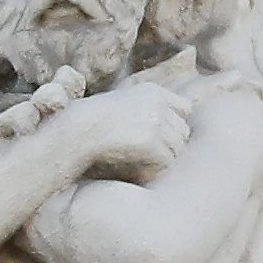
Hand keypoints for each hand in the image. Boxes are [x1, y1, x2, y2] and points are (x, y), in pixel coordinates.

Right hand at [61, 80, 194, 179]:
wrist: (77, 130)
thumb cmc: (91, 122)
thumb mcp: (120, 104)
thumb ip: (143, 110)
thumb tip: (162, 128)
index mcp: (153, 92)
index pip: (185, 108)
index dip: (175, 124)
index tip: (162, 137)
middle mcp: (159, 104)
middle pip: (183, 131)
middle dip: (170, 144)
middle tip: (151, 156)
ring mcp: (156, 122)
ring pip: (177, 148)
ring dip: (162, 159)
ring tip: (143, 164)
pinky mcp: (151, 141)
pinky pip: (166, 161)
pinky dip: (154, 169)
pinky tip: (138, 170)